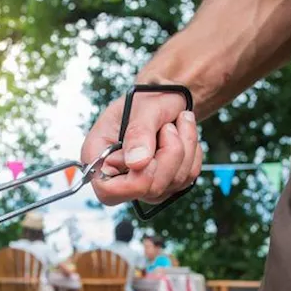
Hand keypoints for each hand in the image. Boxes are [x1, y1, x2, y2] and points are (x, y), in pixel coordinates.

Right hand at [81, 87, 200, 205]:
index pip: (109, 192)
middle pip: (150, 189)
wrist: (164, 98)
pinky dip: (192, 152)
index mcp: (99, 159)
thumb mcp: (141, 107)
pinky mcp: (168, 185)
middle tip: (168, 126)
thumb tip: (137, 163)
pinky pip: (188, 176)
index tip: (149, 153)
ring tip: (175, 124)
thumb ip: (138, 133)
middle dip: (168, 154)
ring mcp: (145, 186)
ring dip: (184, 147)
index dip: (134, 179)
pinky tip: (182, 135)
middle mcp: (120, 178)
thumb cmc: (146, 99)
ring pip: (174, 181)